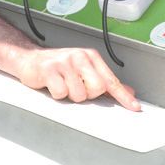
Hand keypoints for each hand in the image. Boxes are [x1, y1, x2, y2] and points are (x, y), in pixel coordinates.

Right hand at [14, 45, 140, 110]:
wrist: (30, 59)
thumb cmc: (58, 66)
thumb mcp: (83, 70)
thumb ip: (105, 81)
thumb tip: (127, 91)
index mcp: (90, 57)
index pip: (111, 80)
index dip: (123, 96)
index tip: (134, 107)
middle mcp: (79, 57)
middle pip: (97, 88)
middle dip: (87, 94)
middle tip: (75, 87)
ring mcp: (64, 62)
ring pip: (78, 94)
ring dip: (70, 95)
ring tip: (62, 84)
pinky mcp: (49, 69)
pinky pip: (61, 93)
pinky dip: (57, 94)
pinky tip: (52, 85)